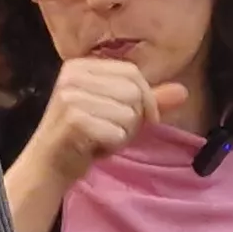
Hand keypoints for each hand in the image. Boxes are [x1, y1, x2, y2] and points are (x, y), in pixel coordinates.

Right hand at [26, 57, 183, 186]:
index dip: (147, 98)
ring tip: (101, 138)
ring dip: (122, 134)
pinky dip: (112, 146)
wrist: (49, 165)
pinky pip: (118, 132)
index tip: (143, 119)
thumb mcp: (118, 112)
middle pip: (134, 92)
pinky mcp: (74, 119)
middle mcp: (73, 75)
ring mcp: (71, 96)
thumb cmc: (84, 137)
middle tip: (111, 131)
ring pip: (129, 113)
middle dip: (132, 119)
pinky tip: (94, 148)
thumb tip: (183, 91)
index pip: (133, 72)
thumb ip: (148, 100)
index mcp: (81, 65)